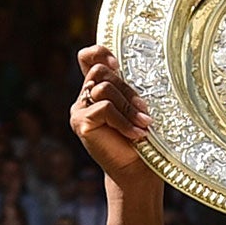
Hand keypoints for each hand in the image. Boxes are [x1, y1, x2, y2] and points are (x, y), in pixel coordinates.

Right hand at [72, 46, 152, 179]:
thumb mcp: (136, 108)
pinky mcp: (81, 123)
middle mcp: (85, 97)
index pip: (88, 57)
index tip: (118, 65)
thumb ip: (129, 89)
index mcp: (97, 90)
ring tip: (144, 126)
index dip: (100, 53)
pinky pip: (104, 108)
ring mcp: (80, 110)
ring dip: (129, 107)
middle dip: (128, 91)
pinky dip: (124, 121)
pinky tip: (136, 135)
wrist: (137, 171)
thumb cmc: (141, 139)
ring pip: (105, 89)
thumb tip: (137, 67)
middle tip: (146, 113)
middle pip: (102, 72)